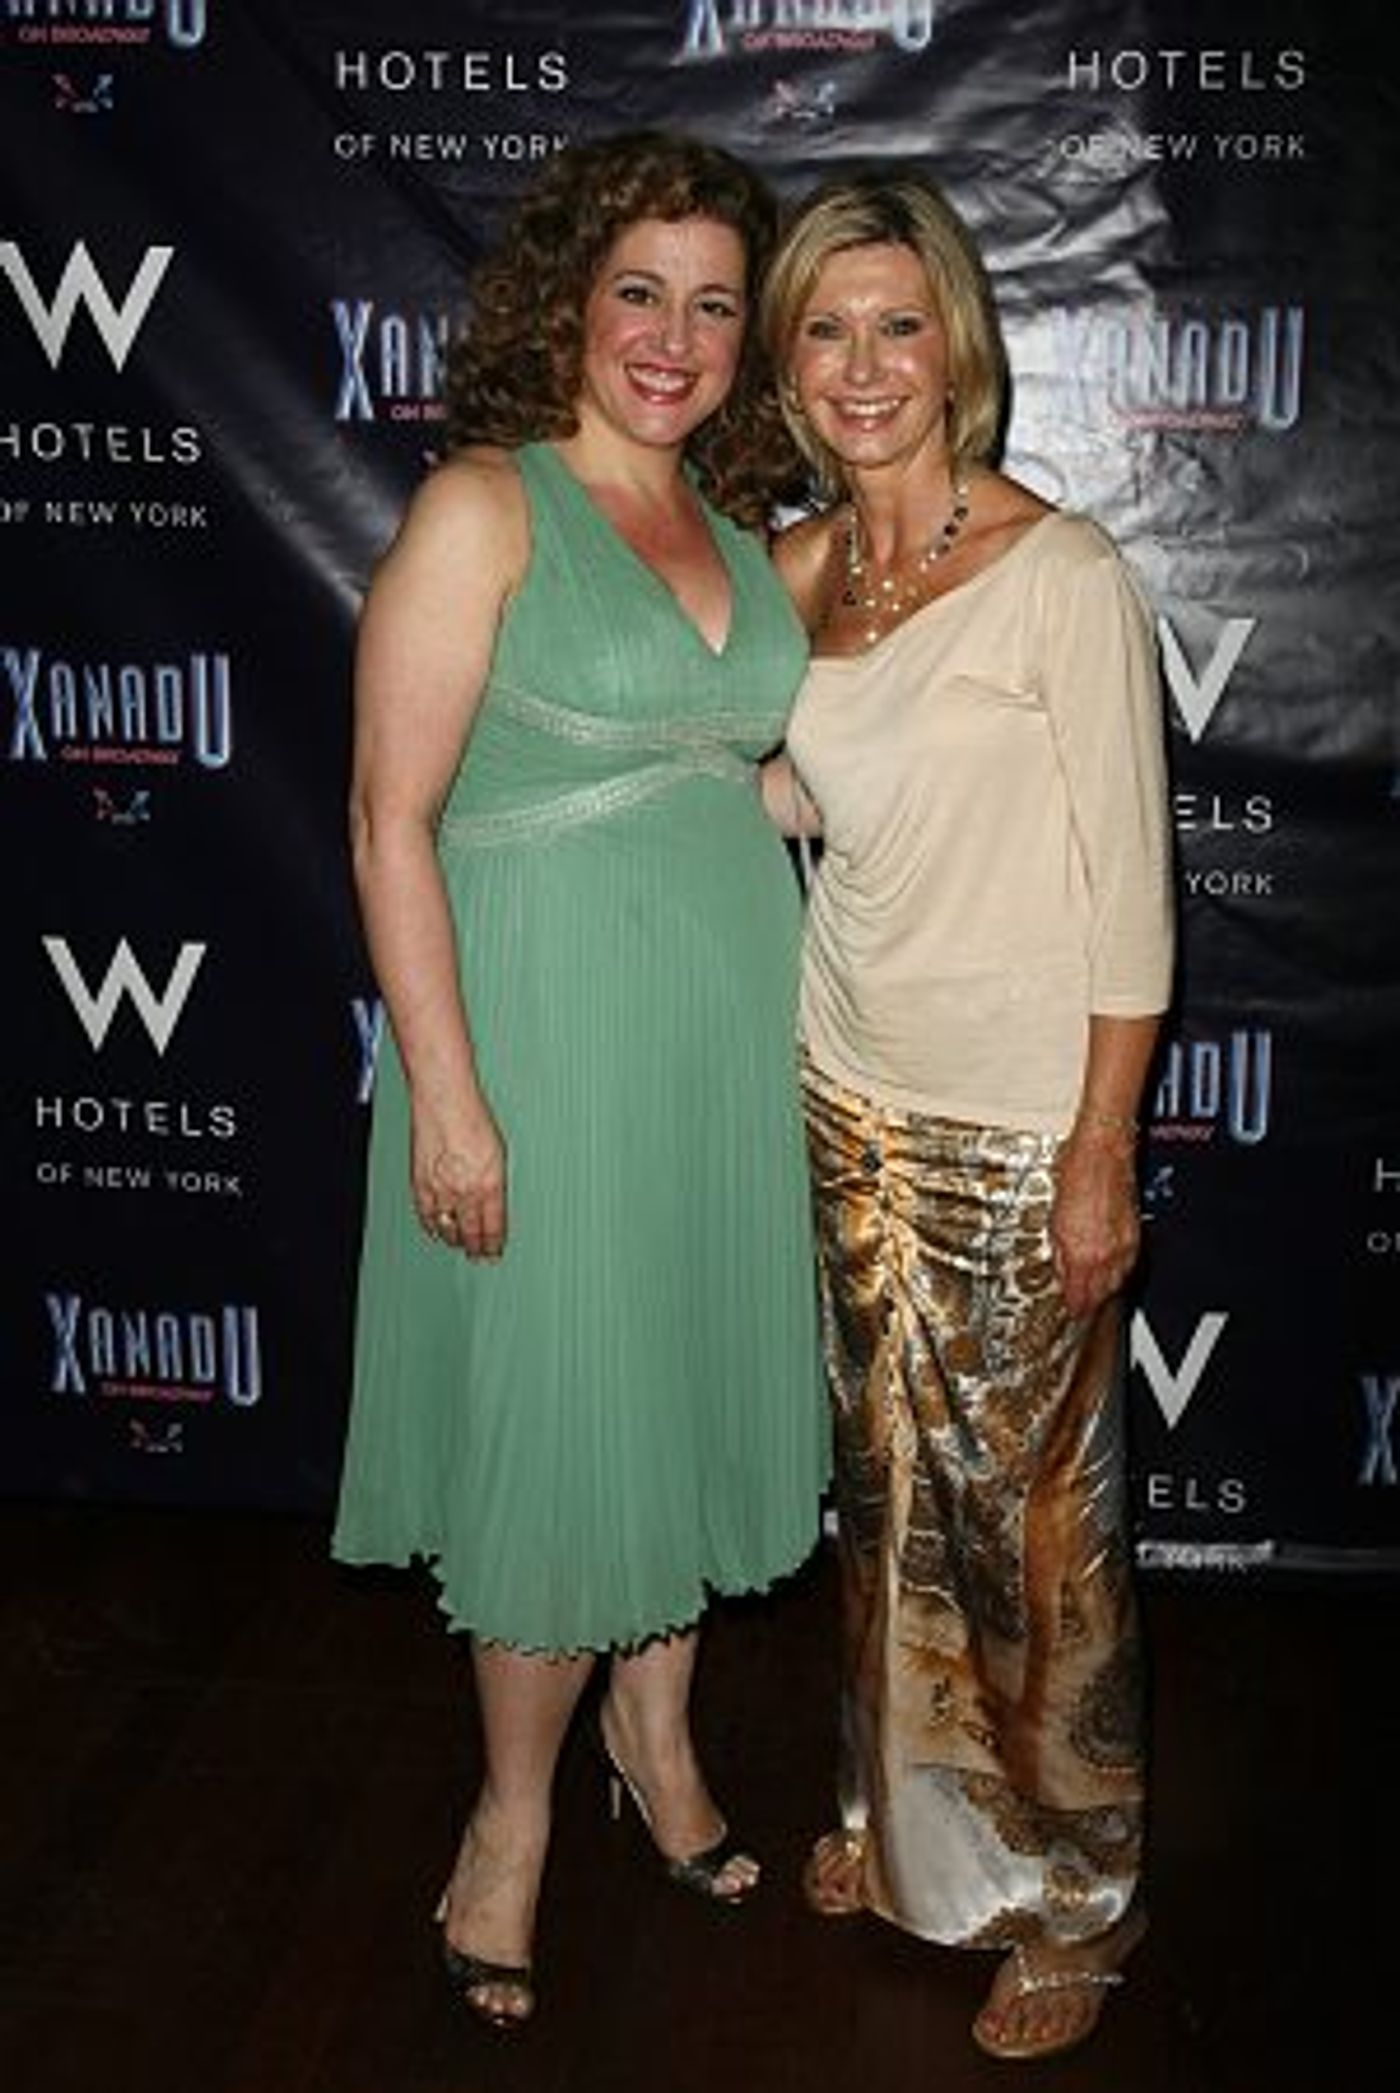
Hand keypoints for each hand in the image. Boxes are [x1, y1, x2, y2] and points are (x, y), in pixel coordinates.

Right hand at [413, 1106, 506, 1259]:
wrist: (444, 1101)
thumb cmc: (472, 1117)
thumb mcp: (498, 1153)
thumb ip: (495, 1182)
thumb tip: (493, 1201)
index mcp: (491, 1184)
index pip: (493, 1228)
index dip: (494, 1245)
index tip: (494, 1252)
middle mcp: (466, 1191)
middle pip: (470, 1233)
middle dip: (476, 1248)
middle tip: (478, 1256)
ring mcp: (441, 1189)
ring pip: (447, 1228)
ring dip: (454, 1239)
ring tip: (459, 1245)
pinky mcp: (420, 1184)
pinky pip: (425, 1216)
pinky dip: (432, 1226)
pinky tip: (436, 1229)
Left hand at [1049, 1130, 1139, 1316]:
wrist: (1104, 1150)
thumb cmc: (1076, 1173)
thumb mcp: (1054, 1217)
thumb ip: (1059, 1250)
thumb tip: (1060, 1269)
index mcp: (1081, 1253)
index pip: (1079, 1296)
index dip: (1073, 1307)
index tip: (1069, 1310)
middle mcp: (1105, 1253)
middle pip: (1100, 1294)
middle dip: (1089, 1301)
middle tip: (1079, 1305)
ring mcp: (1123, 1245)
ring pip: (1116, 1282)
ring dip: (1104, 1289)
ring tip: (1093, 1291)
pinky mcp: (1135, 1234)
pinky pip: (1127, 1264)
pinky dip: (1117, 1271)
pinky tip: (1109, 1268)